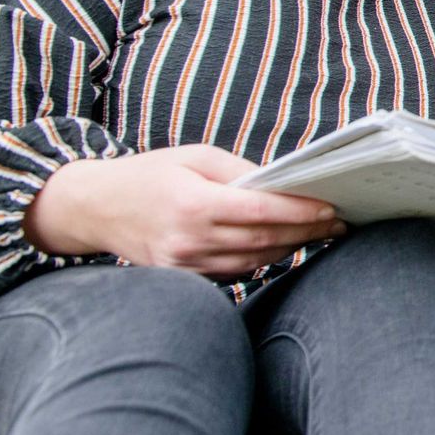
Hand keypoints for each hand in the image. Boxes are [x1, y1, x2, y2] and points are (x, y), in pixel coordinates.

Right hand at [25, 145, 343, 276]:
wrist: (96, 208)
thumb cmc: (150, 174)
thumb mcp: (195, 157)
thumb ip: (240, 171)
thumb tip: (283, 186)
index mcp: (194, 204)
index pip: (262, 212)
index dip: (301, 212)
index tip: (331, 209)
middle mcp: (190, 240)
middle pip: (265, 239)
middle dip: (307, 232)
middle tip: (338, 223)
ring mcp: (185, 265)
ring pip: (255, 260)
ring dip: (290, 247)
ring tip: (318, 234)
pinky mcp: (184, 278)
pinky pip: (235, 272)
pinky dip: (262, 258)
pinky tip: (282, 244)